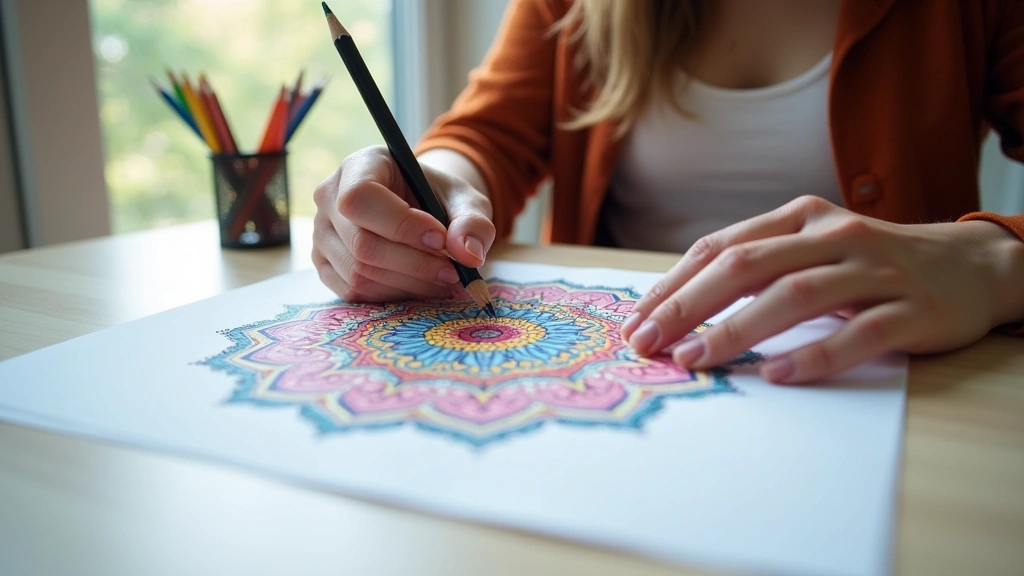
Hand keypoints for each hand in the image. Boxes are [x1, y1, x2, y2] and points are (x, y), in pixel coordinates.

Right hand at [312, 146, 495, 301]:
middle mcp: (329, 197)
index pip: (361, 197)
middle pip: (361, 244)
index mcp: (360, 165)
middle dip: (414, 264)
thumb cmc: (438, 198)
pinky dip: (395, 294)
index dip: (401, 225)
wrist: (420, 209)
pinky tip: (420, 284)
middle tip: (454, 270)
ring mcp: (321, 234)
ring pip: (359, 273)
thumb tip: (468, 255)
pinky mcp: (325, 266)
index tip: (441, 239)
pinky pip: (355, 291)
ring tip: (444, 277)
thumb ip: (472, 221)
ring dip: (409, 283)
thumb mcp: (465, 200)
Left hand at [620, 196, 1023, 383]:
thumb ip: (757, 266)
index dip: (674, 284)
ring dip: (736, 330)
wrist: (969, 266)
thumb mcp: (811, 249)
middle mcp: (833, 235)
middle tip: (648, 343)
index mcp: (800, 218)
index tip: (635, 321)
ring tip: (695, 359)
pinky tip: (775, 375)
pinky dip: (812, 356)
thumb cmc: (869, 264)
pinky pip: (856, 334)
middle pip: (746, 266)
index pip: (722, 247)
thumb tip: (676, 306)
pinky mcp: (911, 310)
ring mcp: (874, 270)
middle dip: (688, 306)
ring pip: (793, 296)